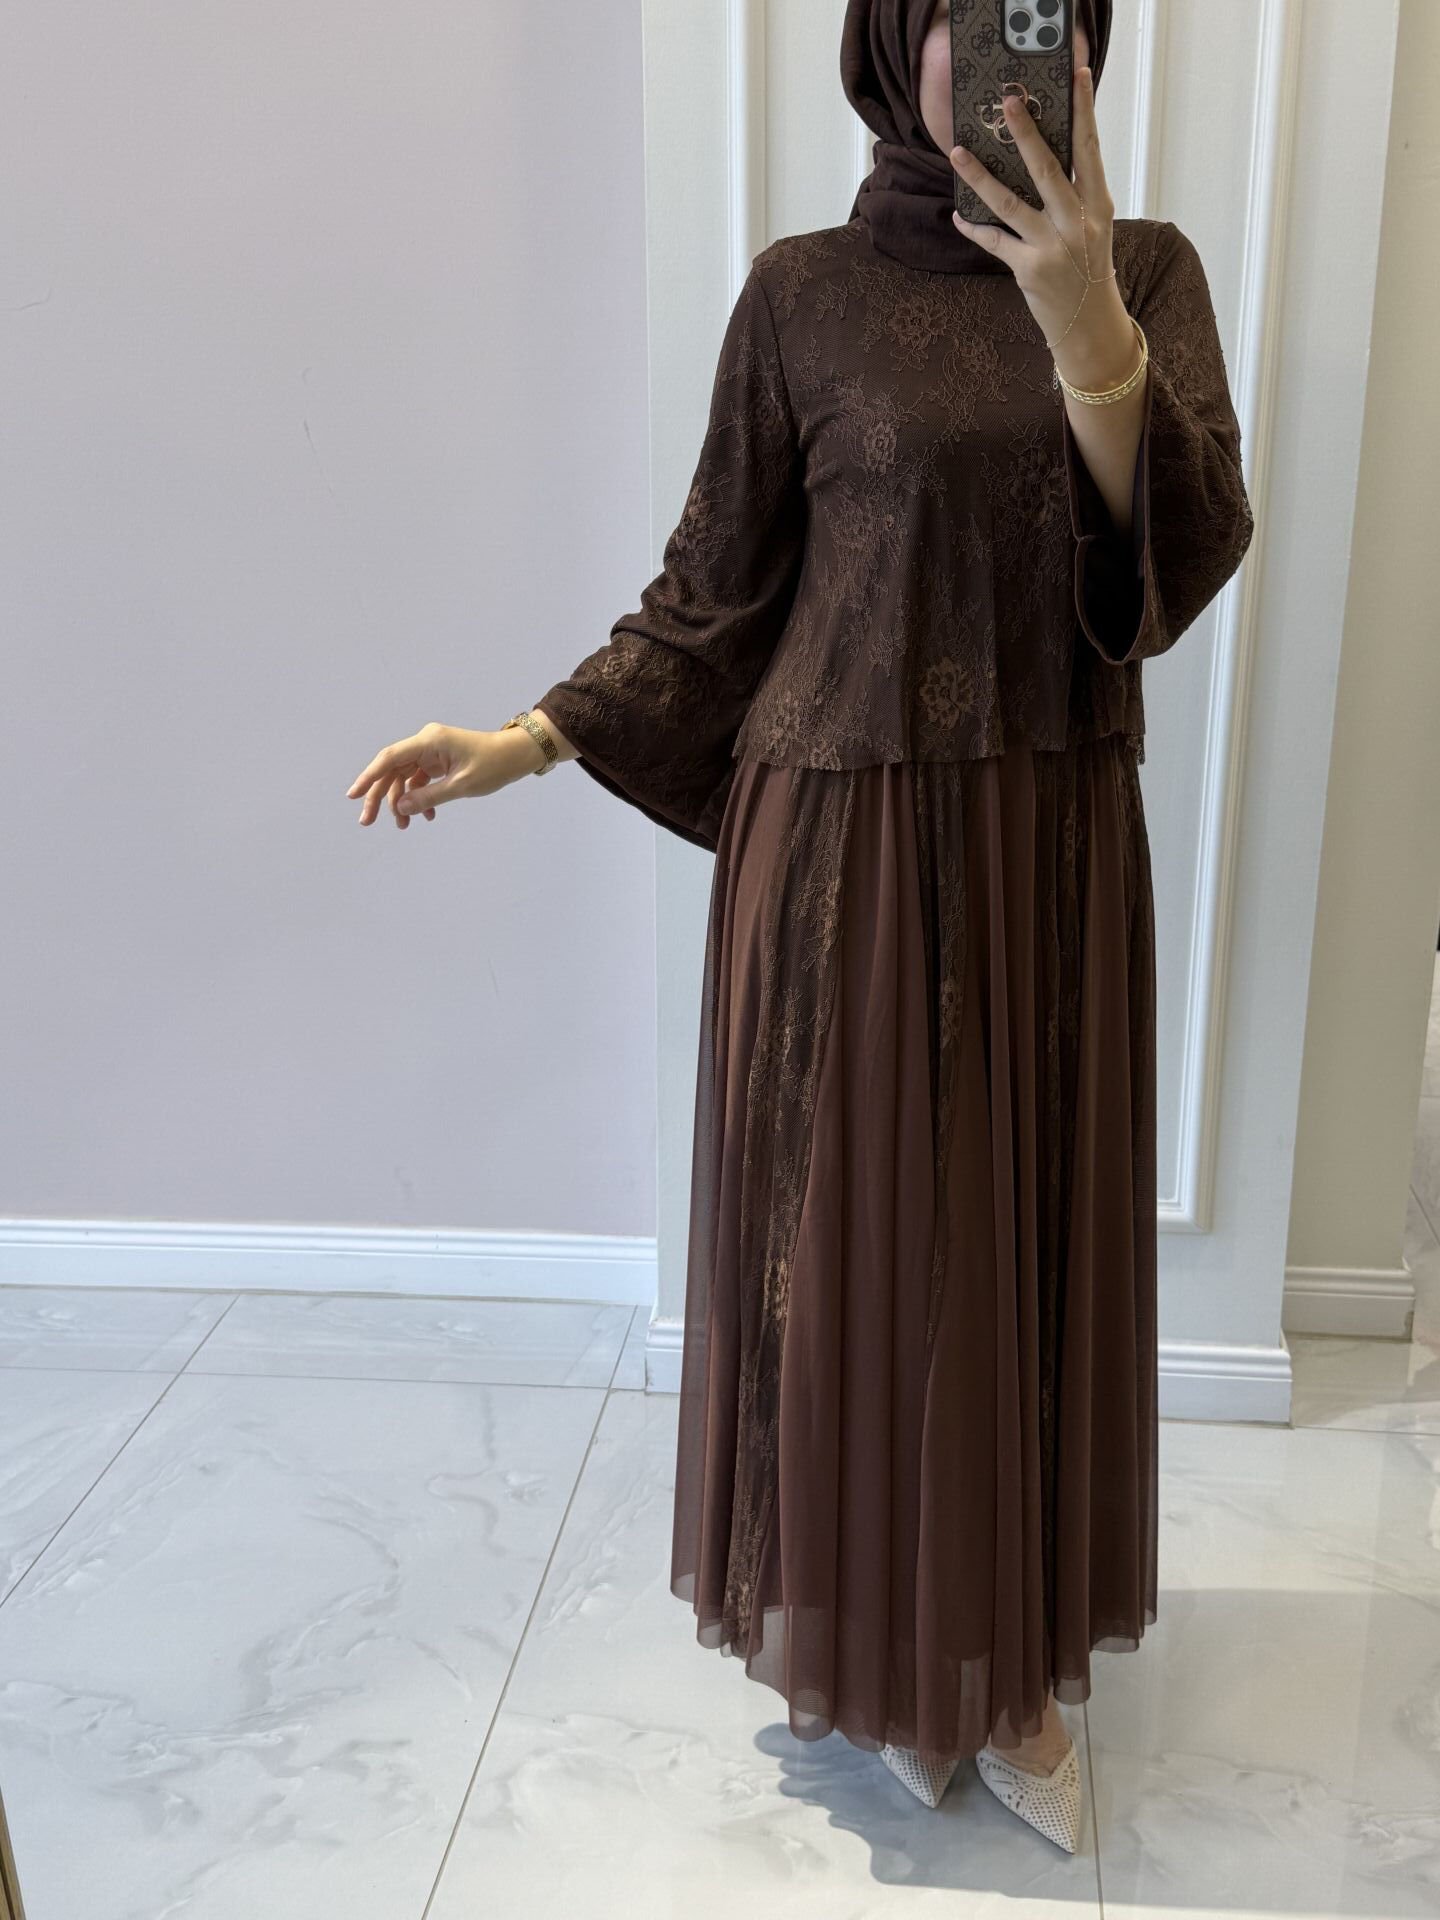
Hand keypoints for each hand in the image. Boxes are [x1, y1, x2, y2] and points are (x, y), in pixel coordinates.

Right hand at [344, 721, 530, 827]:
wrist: (517, 755)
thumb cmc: (494, 765)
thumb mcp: (462, 786)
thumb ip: (430, 797)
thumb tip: (401, 809)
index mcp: (429, 741)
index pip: (390, 758)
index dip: (369, 777)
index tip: (353, 795)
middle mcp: (426, 743)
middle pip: (392, 770)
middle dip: (380, 797)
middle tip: (367, 821)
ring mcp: (431, 752)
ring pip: (404, 778)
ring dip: (401, 802)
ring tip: (402, 826)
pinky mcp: (437, 762)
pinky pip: (419, 781)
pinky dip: (419, 799)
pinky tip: (425, 817)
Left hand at [949, 65, 1133, 388]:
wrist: (1090, 326)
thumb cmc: (1088, 271)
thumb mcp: (1093, 228)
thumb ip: (1074, 196)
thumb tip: (1039, 158)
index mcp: (1097, 205)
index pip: (1090, 149)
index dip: (1083, 111)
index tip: (1077, 78)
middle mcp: (1077, 222)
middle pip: (1047, 167)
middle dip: (1025, 132)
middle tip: (1008, 101)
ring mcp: (1052, 246)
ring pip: (1009, 202)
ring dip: (979, 176)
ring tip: (958, 153)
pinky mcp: (1028, 270)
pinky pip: (994, 241)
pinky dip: (974, 227)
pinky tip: (958, 215)